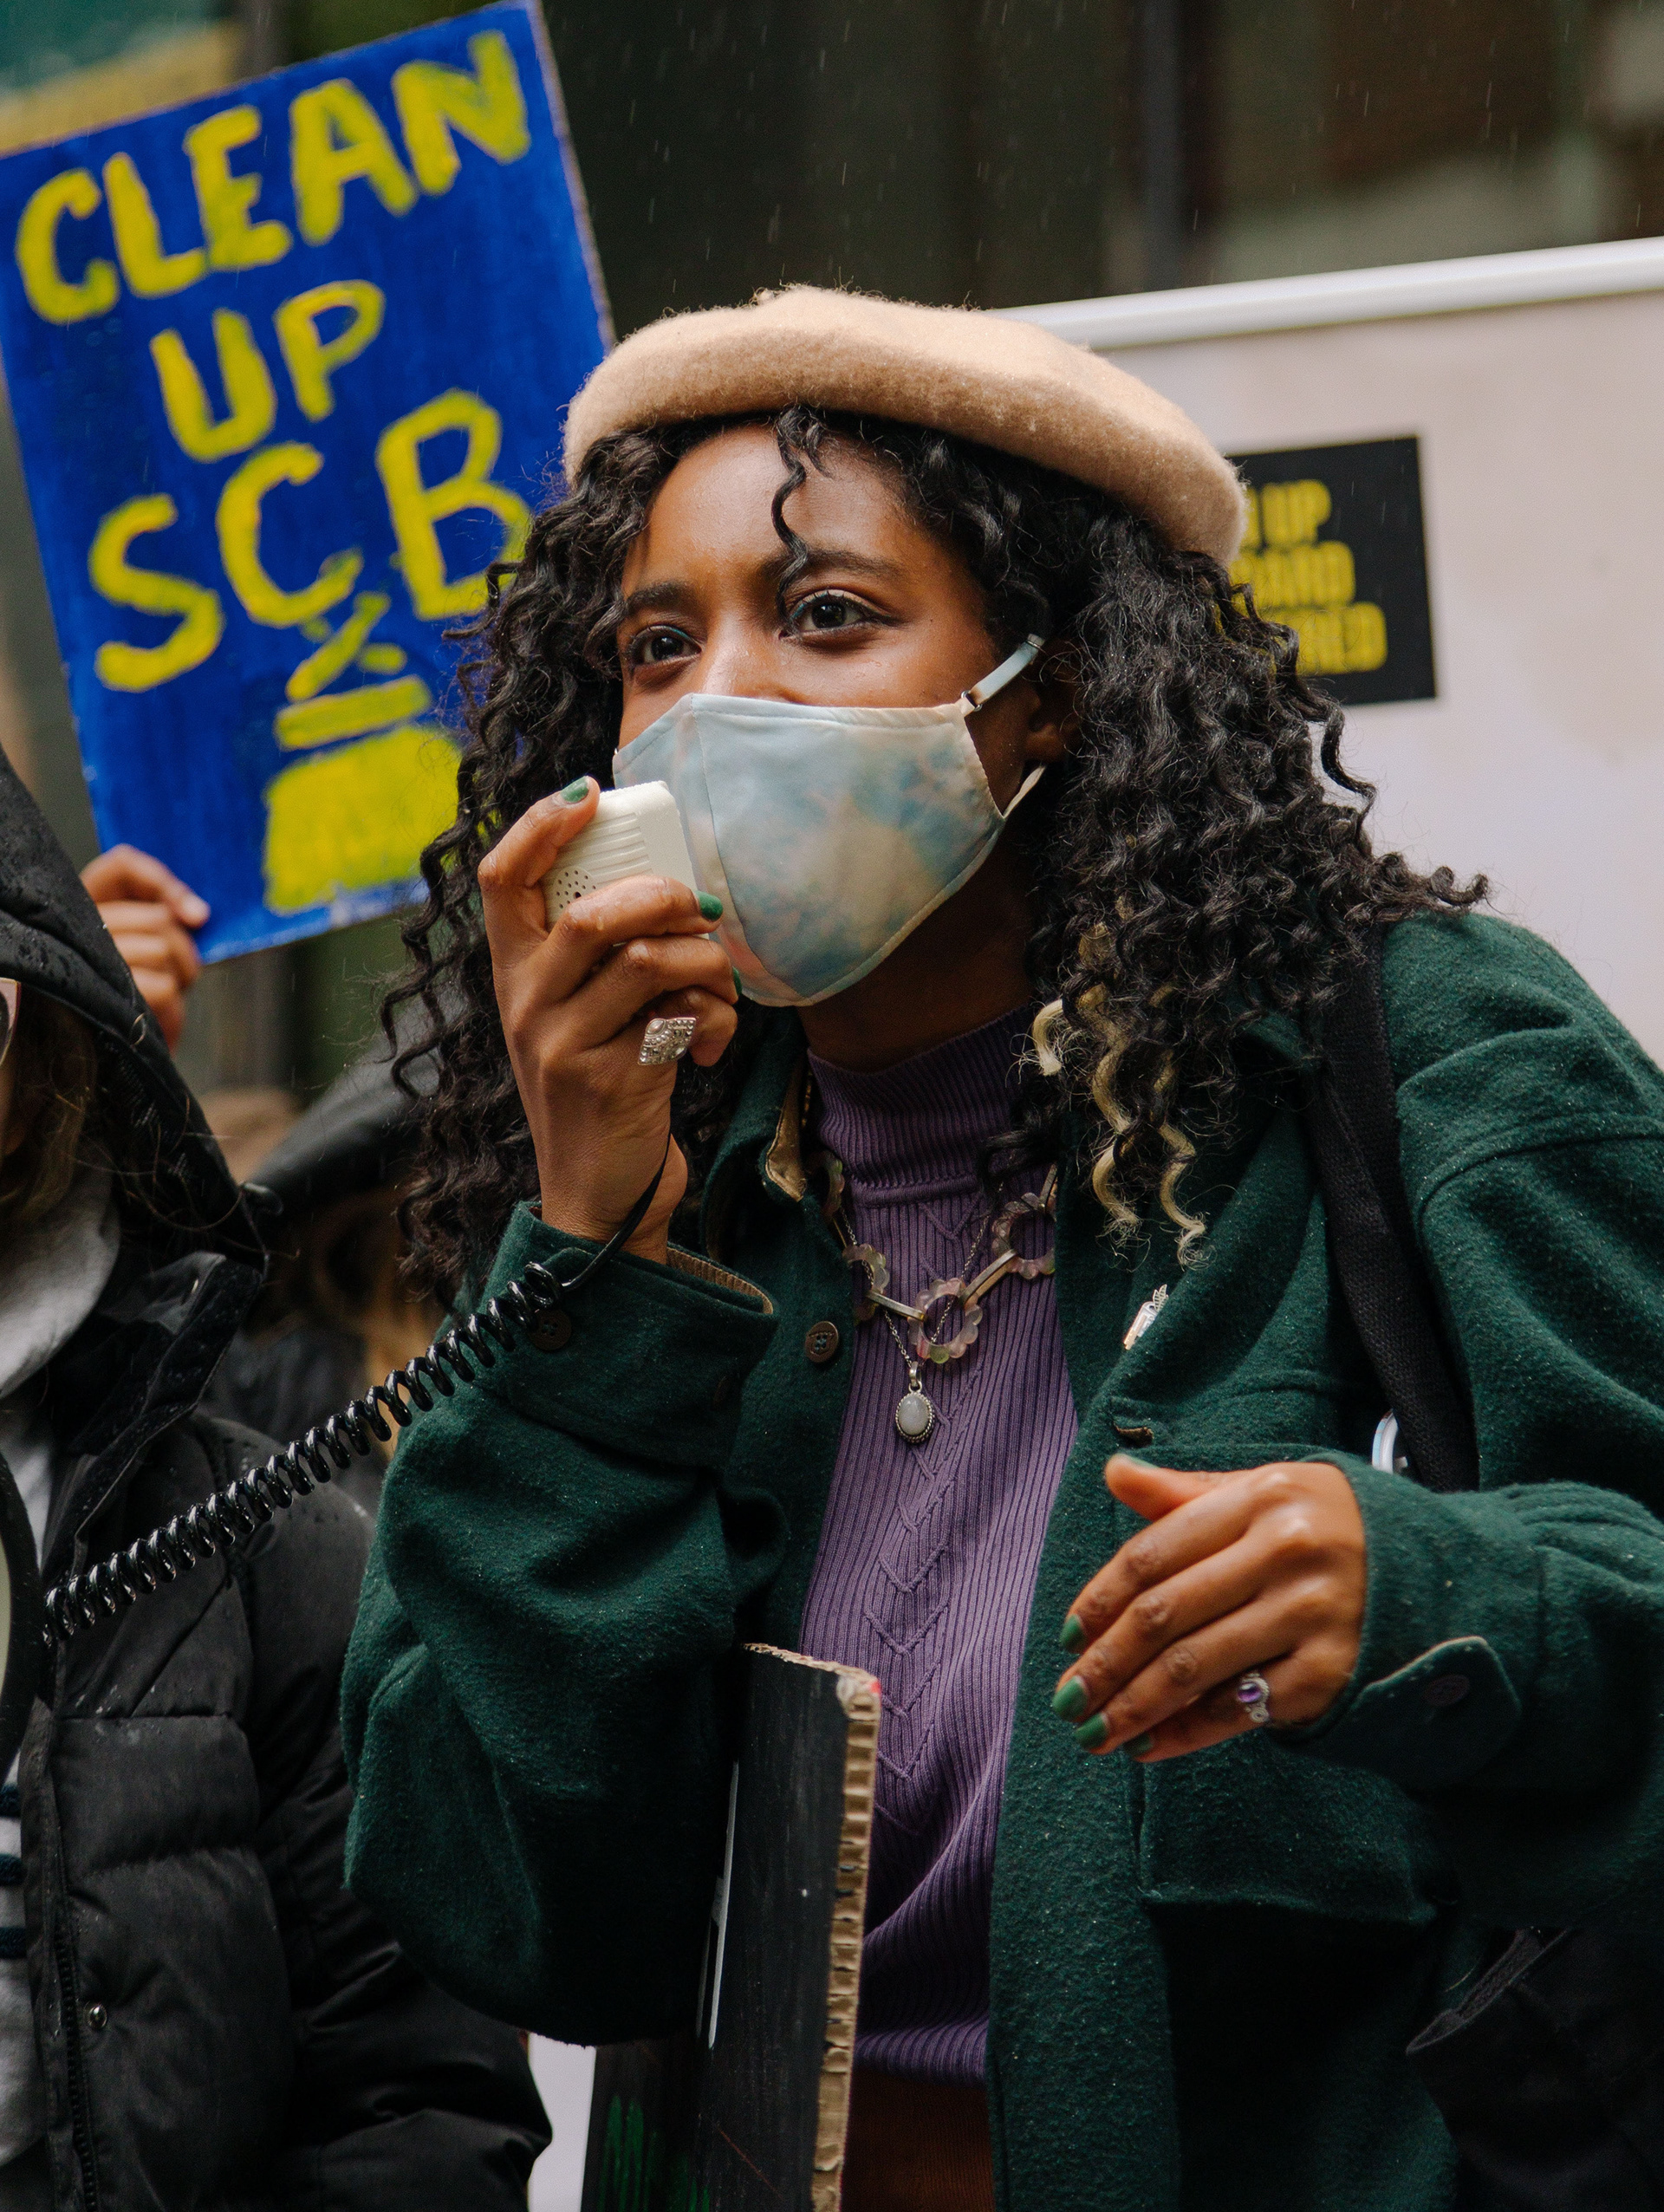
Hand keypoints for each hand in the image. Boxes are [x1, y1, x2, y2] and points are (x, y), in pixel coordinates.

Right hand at [81, 846, 208, 1051]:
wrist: (115, 1059)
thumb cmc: (140, 999)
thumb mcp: (155, 950)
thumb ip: (167, 918)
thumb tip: (197, 914)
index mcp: (87, 907)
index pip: (122, 866)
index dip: (162, 882)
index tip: (196, 915)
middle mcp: (77, 929)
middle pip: (159, 918)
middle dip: (185, 952)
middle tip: (178, 976)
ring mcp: (85, 962)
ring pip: (163, 950)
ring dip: (180, 980)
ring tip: (163, 998)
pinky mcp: (100, 996)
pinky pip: (163, 988)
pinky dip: (173, 1008)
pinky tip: (157, 1019)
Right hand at [477, 778, 737, 1264]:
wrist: (597, 1199)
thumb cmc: (601, 1090)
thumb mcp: (577, 1018)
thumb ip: (598, 958)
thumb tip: (666, 883)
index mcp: (513, 975)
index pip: (498, 879)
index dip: (540, 825)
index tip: (589, 793)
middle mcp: (525, 1005)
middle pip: (591, 913)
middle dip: (663, 897)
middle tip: (700, 909)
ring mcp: (563, 1045)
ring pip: (646, 959)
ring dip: (705, 962)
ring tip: (721, 983)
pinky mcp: (611, 1081)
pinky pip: (680, 1016)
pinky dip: (716, 1018)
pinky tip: (711, 1042)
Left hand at [1051, 1454, 1366, 1760]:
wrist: (1442, 1580)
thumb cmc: (1331, 1530)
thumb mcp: (1268, 1494)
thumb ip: (1188, 1494)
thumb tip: (1114, 1473)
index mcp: (1262, 1497)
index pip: (1156, 1552)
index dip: (1101, 1598)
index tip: (1068, 1635)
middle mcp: (1288, 1551)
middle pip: (1166, 1614)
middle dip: (1105, 1663)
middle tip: (1067, 1698)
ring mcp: (1312, 1614)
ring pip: (1194, 1667)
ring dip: (1133, 1706)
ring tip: (1093, 1730)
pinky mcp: (1330, 1673)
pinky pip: (1239, 1709)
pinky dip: (1186, 1733)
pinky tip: (1149, 1745)